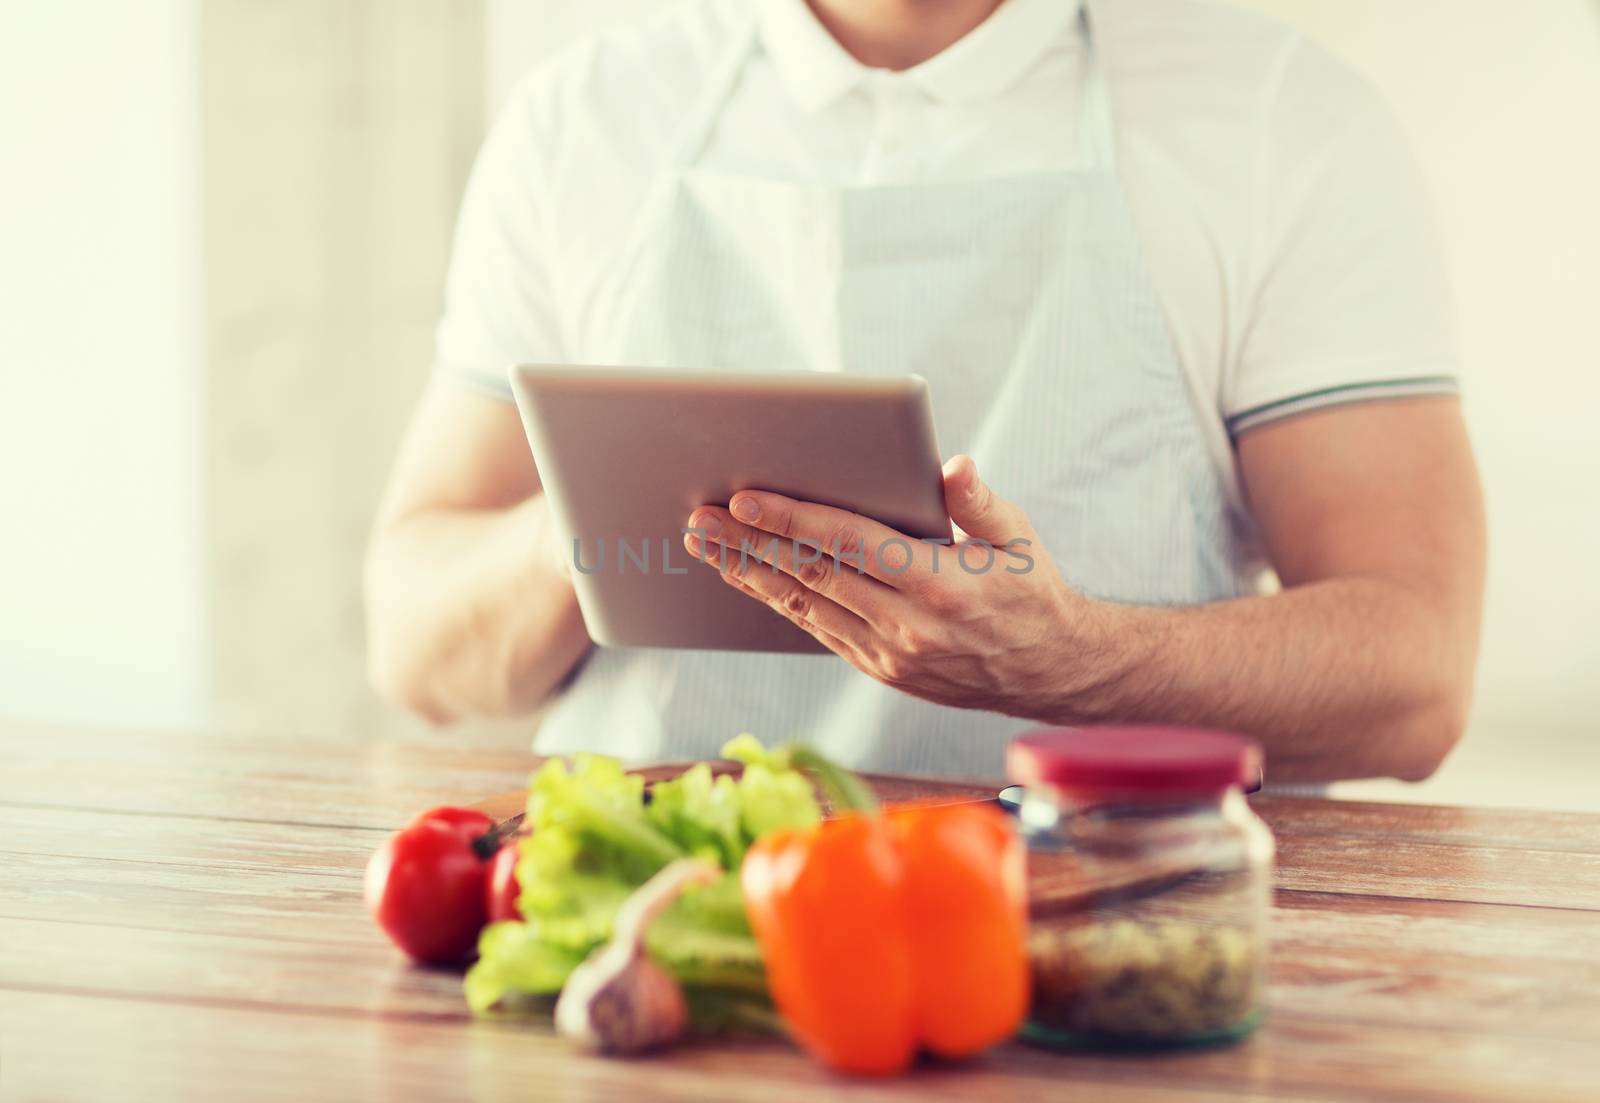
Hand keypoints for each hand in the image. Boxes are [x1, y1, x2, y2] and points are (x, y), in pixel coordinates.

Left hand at [683, 456, 1100, 716]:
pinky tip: (747, 576)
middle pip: (810, 576)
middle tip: (698, 518)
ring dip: (748, 574)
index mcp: (938, 584)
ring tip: (704, 544)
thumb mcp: (1019, 538)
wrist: (1049, 670)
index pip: (849, 543)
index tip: (745, 500)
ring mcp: (889, 653)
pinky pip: (816, 629)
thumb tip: (953, 466)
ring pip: (802, 607)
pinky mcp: (880, 669)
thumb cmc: (1032, 590)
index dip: (792, 521)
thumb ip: (979, 501)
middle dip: (748, 545)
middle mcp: (907, 625)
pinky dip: (777, 601)